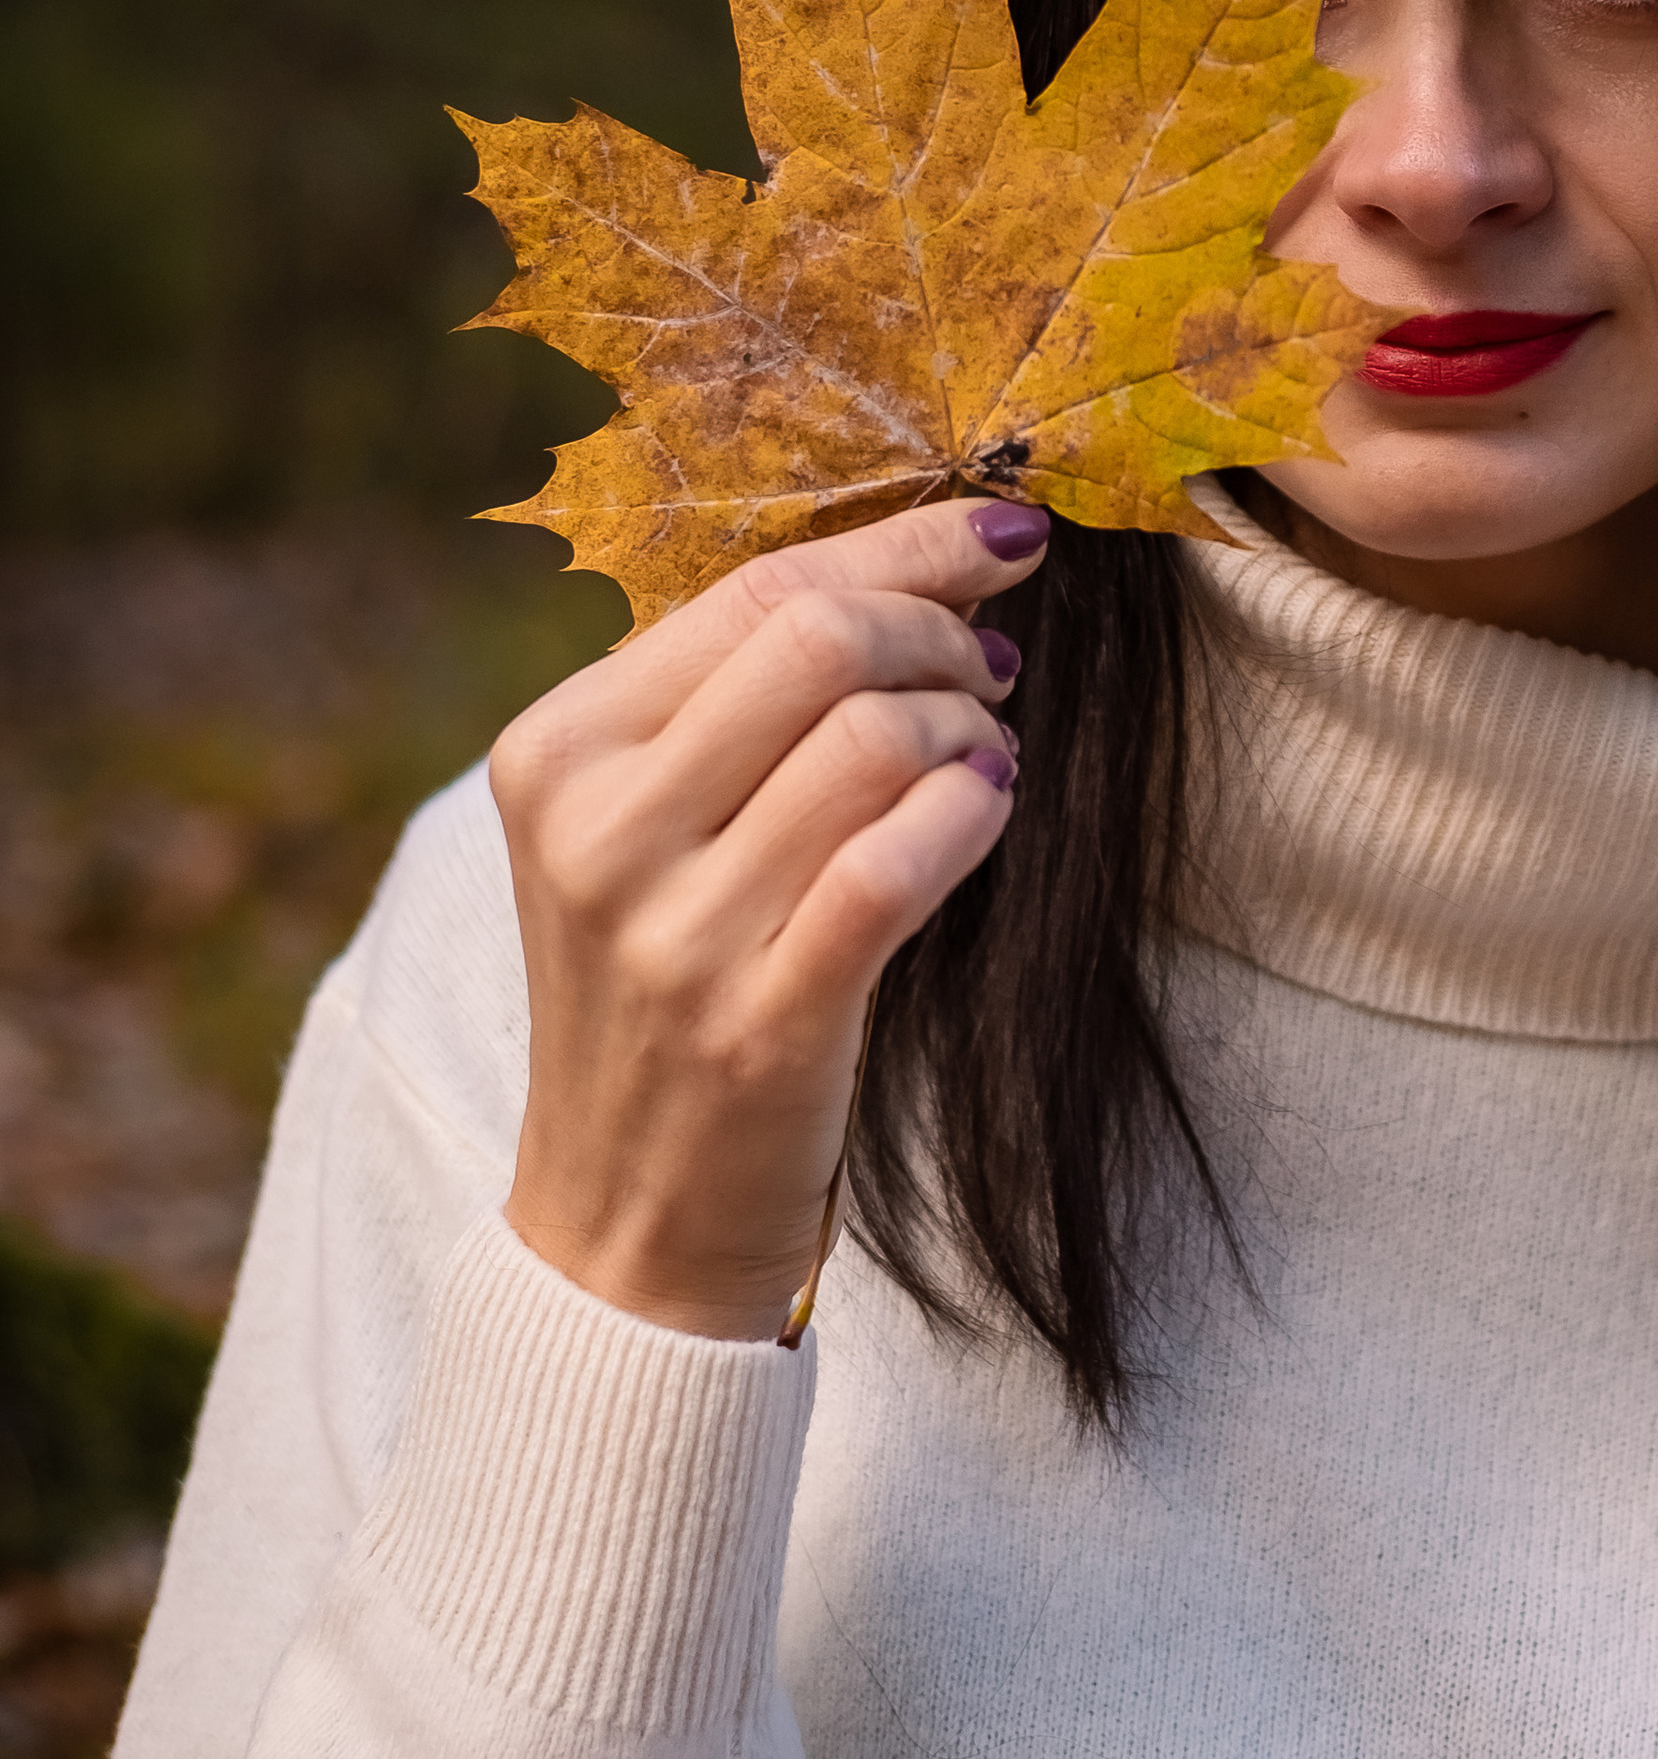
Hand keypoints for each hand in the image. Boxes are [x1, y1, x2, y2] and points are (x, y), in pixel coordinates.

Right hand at [489, 499, 1044, 1339]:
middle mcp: (595, 830)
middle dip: (942, 630)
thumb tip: (922, 565)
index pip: (755, 589)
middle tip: (988, 668)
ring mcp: (670, 932)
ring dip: (969, 728)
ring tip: (982, 755)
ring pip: (873, 740)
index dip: (906, 545)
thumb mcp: (643, 828)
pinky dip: (972, 811)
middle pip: (819, 640)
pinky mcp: (759, 1023)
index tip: (1000, 541)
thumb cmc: (666, 990)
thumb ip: (738, 700)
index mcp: (555, 751)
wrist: (624, 1217)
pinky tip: (986, 807)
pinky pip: (899, 861)